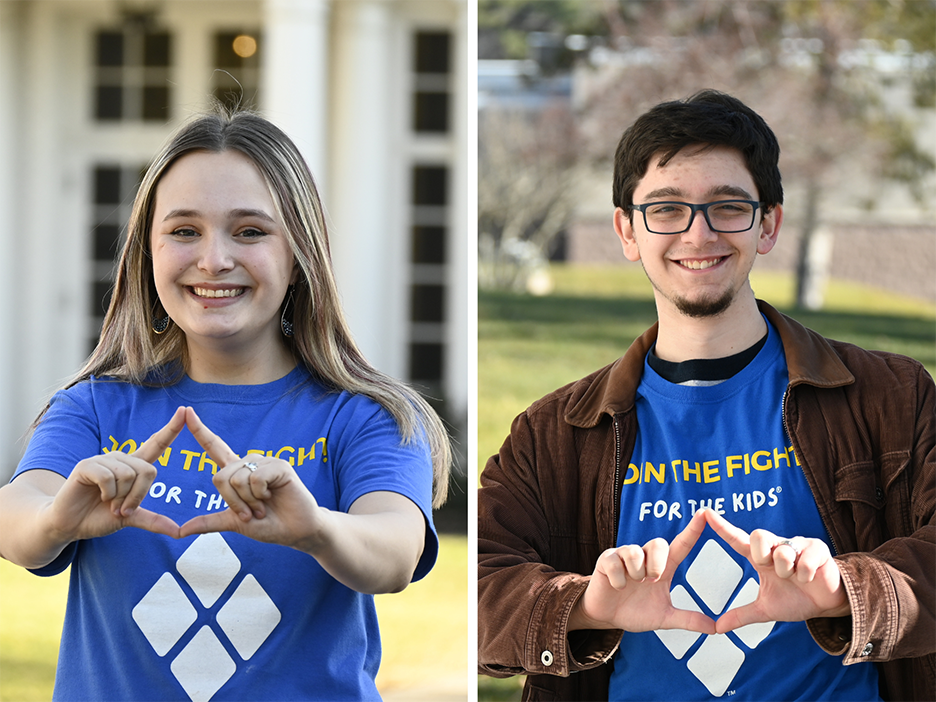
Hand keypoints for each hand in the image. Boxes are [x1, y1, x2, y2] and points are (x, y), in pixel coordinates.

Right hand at [44, 407, 184, 541]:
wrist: (69, 524)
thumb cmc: (99, 517)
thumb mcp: (130, 519)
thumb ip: (153, 521)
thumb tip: (178, 532)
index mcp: (134, 467)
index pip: (157, 444)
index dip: (171, 429)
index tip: (185, 410)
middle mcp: (121, 459)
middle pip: (148, 471)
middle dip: (138, 496)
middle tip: (122, 508)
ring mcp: (103, 460)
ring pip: (129, 475)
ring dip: (121, 497)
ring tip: (109, 503)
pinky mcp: (87, 465)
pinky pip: (109, 477)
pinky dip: (108, 493)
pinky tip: (99, 496)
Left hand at [178, 408, 323, 548]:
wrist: (295, 531)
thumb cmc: (268, 524)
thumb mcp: (234, 523)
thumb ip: (209, 522)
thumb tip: (180, 531)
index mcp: (237, 472)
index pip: (214, 447)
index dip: (199, 431)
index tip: (186, 412)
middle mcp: (249, 463)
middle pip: (220, 477)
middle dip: (232, 502)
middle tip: (251, 513)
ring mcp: (265, 463)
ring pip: (237, 479)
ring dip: (248, 501)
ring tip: (263, 507)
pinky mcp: (279, 466)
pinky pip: (255, 478)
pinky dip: (260, 494)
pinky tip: (272, 497)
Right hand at [570, 509, 715, 633]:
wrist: (608, 616)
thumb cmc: (636, 611)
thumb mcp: (664, 617)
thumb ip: (687, 620)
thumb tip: (714, 628)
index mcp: (662, 567)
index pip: (681, 544)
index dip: (693, 530)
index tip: (704, 514)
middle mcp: (645, 557)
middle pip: (658, 543)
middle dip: (656, 565)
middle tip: (651, 582)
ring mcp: (625, 556)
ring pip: (635, 552)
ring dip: (635, 574)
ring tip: (631, 584)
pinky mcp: (607, 559)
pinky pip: (615, 562)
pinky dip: (618, 580)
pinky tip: (617, 586)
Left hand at [703, 510, 849, 632]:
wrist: (826, 605)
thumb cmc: (796, 600)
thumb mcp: (766, 609)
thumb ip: (741, 615)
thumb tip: (718, 627)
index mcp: (761, 557)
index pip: (738, 539)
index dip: (721, 526)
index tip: (705, 513)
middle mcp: (777, 546)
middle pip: (758, 535)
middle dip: (762, 555)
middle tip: (771, 569)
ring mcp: (797, 545)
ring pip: (782, 551)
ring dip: (787, 571)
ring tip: (795, 578)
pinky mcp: (817, 548)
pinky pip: (805, 560)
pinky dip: (806, 575)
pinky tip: (810, 579)